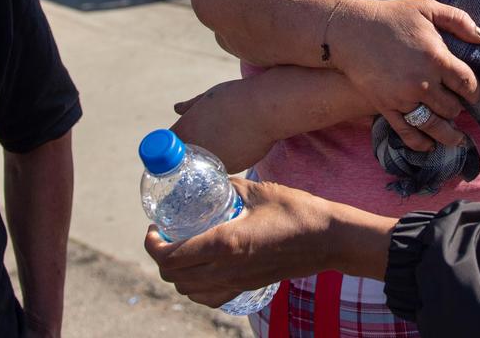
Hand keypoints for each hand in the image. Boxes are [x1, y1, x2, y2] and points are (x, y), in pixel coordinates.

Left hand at [145, 180, 392, 306]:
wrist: (328, 239)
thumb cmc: (297, 211)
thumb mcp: (259, 191)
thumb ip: (229, 188)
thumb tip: (210, 181)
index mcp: (223, 243)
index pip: (169, 255)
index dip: (152, 244)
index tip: (153, 229)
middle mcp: (224, 268)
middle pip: (173, 276)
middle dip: (160, 256)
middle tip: (165, 235)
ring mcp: (236, 282)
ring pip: (188, 291)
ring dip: (177, 273)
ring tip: (181, 250)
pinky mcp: (247, 287)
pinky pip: (209, 298)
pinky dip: (196, 289)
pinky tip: (202, 271)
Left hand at [172, 81, 275, 173]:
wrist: (266, 109)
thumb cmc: (235, 98)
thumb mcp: (208, 97)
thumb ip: (190, 106)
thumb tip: (177, 108)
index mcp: (183, 133)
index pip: (164, 147)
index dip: (170, 146)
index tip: (175, 144)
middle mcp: (194, 154)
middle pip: (185, 160)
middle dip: (190, 154)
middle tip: (204, 140)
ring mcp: (213, 164)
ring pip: (207, 164)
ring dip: (210, 157)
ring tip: (224, 139)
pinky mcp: (233, 169)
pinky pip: (226, 165)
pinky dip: (229, 157)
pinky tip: (238, 143)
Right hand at [335, 0, 479, 151]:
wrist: (350, 30)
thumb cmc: (391, 16)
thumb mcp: (427, 7)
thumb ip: (458, 20)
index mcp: (437, 58)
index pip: (467, 84)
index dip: (474, 92)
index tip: (474, 94)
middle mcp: (422, 82)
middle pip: (452, 107)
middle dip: (459, 109)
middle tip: (459, 108)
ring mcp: (403, 98)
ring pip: (433, 125)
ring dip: (448, 135)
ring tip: (457, 140)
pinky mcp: (386, 107)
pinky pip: (406, 132)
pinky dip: (420, 143)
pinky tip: (430, 146)